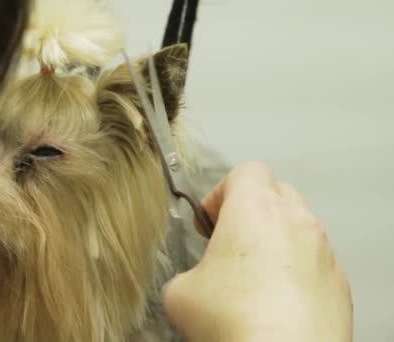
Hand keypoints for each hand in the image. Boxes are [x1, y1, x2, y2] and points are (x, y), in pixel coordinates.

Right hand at [162, 162, 352, 341]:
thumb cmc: (236, 320)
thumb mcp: (180, 292)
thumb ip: (186, 272)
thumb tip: (191, 285)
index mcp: (255, 210)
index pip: (245, 172)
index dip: (221, 193)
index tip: (209, 221)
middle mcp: (296, 222)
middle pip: (275, 194)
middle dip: (250, 214)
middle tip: (229, 244)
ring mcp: (323, 253)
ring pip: (298, 230)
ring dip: (275, 244)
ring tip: (252, 280)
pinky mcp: (338, 285)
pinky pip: (315, 265)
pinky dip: (296, 274)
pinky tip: (275, 304)